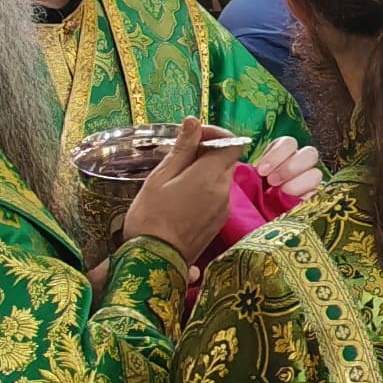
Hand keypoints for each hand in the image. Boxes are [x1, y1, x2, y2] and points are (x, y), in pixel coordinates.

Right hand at [114, 120, 237, 266]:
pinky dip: (205, 188)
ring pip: (222, 178)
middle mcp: (225, 191)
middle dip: (207, 152)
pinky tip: (180, 196)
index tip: (193, 135)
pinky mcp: (219, 222)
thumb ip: (182, 149)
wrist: (154, 261)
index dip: (215, 133)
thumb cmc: (150, 216)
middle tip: (178, 156)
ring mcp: (224, 208)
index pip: (232, 142)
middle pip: (227, 159)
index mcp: (211, 176)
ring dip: (204, 171)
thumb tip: (194, 122)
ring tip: (175, 178)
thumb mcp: (160, 177)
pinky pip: (218, 195)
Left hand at [245, 137, 324, 205]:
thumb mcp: (239, 183)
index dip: (278, 153)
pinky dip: (307, 196)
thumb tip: (238, 152)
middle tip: (272, 181)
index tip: (261, 171)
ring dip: (299, 182)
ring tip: (283, 194)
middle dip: (291, 166)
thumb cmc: (242, 205)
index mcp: (279, 160)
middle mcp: (297, 171)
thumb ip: (244, 168)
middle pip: (309, 154)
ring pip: (316, 173)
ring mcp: (307, 188)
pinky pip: (319, 194)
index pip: (289, 144)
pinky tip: (292, 203)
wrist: (245, 233)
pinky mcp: (313, 204)